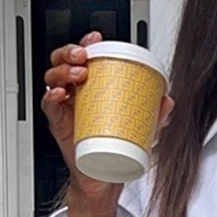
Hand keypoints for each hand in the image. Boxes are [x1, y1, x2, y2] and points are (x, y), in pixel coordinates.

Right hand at [42, 33, 173, 203]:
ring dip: (62, 70)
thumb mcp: (141, 129)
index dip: (85, 43)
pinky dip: (51, 96)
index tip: (96, 39)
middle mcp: (76, 92)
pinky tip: (60, 93)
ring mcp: (65, 106)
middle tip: (84, 57)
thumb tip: (168, 101)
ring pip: (52, 78)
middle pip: (63, 60)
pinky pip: (48, 105)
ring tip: (78, 74)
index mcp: (92, 85)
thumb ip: (155, 115)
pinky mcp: (58, 123)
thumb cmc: (117, 149)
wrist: (104, 177)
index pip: (84, 56)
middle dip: (70, 52)